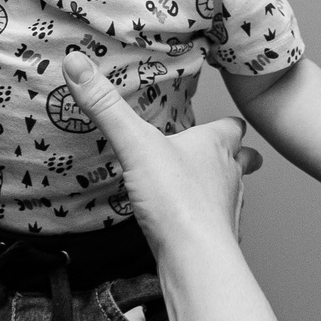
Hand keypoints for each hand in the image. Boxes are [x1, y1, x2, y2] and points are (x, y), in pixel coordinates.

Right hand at [60, 51, 260, 254]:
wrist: (196, 257)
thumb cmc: (176, 199)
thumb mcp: (134, 144)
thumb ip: (106, 107)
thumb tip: (77, 63)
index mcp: (215, 146)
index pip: (232, 126)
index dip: (228, 122)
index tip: (224, 117)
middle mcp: (229, 175)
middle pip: (244, 159)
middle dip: (236, 155)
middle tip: (222, 153)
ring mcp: (228, 209)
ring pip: (235, 192)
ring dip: (223, 187)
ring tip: (204, 187)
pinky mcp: (219, 239)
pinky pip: (218, 225)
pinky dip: (208, 221)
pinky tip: (189, 224)